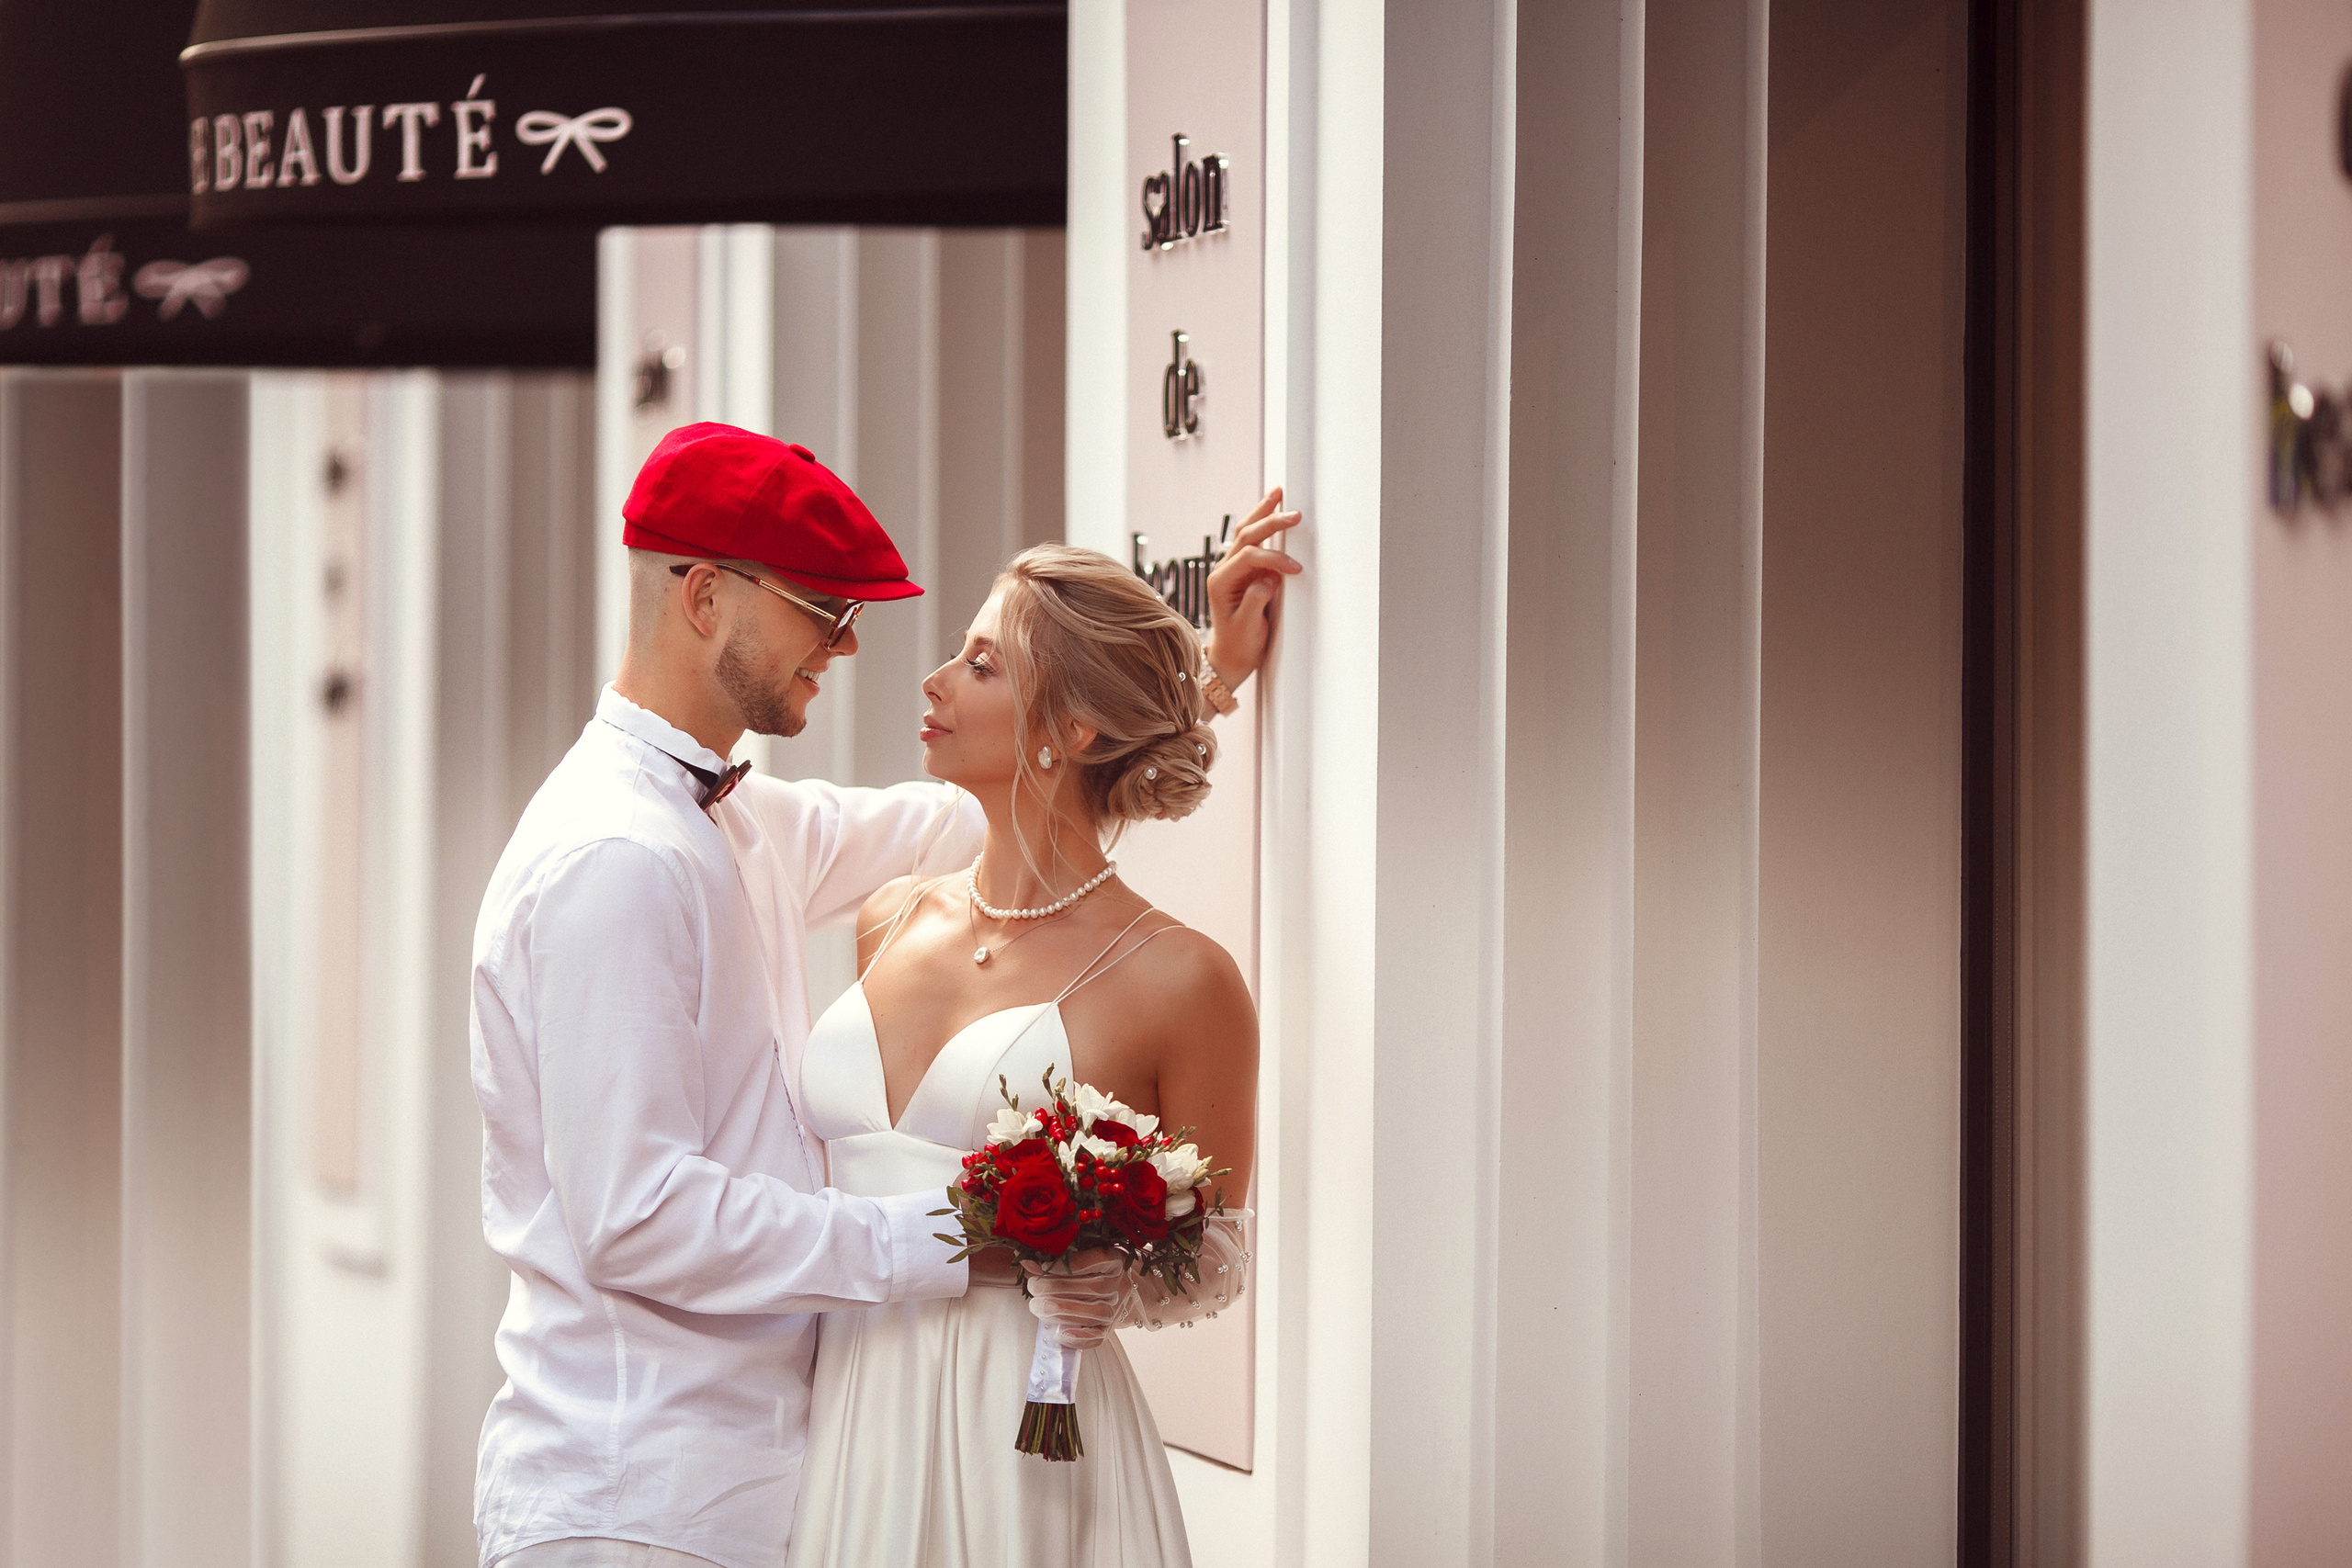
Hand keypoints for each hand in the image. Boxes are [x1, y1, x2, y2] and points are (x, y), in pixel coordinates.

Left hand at [1022, 1251, 1128, 1350]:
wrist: (1115, 1291)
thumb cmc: (1090, 1270)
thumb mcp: (1078, 1258)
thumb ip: (1053, 1259)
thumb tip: (1026, 1260)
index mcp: (1114, 1261)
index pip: (1097, 1259)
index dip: (1069, 1263)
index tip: (1042, 1265)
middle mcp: (1119, 1284)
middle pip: (1095, 1287)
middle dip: (1059, 1288)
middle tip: (1034, 1287)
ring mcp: (1115, 1308)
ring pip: (1096, 1313)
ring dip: (1064, 1311)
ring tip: (1038, 1307)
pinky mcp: (1109, 1329)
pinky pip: (1098, 1337)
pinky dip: (1078, 1338)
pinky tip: (1058, 1334)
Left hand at [1203, 487, 1302, 693]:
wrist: (1230, 656)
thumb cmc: (1239, 644)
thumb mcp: (1248, 627)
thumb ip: (1256, 600)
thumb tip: (1270, 578)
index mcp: (1221, 582)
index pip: (1249, 557)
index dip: (1273, 559)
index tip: (1295, 570)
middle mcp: (1223, 570)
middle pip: (1245, 536)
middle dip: (1270, 522)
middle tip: (1294, 515)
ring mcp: (1231, 568)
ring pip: (1245, 532)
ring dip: (1263, 512)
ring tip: (1278, 492)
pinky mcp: (1242, 570)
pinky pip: (1251, 540)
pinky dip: (1262, 523)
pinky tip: (1272, 510)